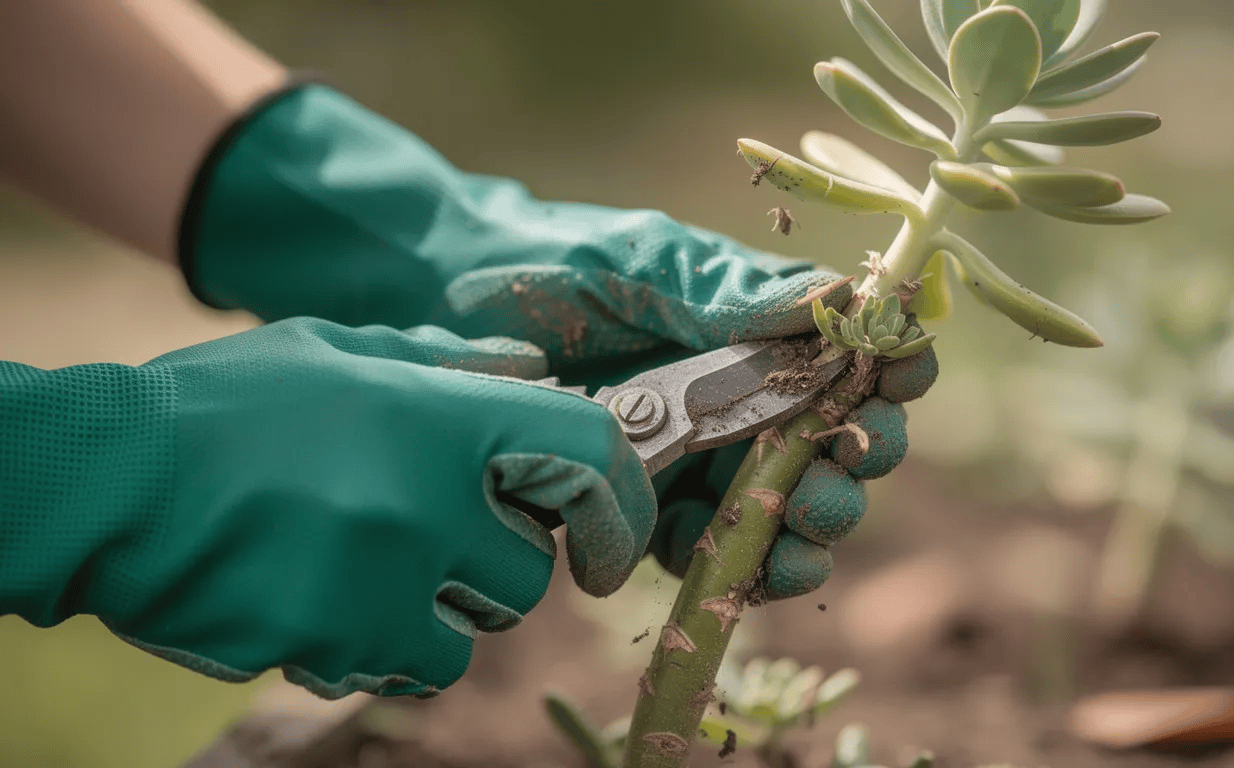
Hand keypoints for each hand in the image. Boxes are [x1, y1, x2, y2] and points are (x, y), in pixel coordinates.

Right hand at [0, 318, 655, 697]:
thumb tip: (532, 370)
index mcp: (442, 417)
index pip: (587, 457)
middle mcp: (427, 502)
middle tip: (438, 540)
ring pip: (470, 636)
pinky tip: (319, 602)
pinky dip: (375, 650)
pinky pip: (396, 668)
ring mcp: (381, 582)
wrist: (108, 482)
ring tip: (366, 571)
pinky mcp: (332, 644)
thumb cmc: (226, 406)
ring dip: (438, 616)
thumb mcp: (339, 352)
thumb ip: (446, 363)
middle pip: (529, 575)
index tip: (604, 535)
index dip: (617, 499)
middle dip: (495, 566)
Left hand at [182, 83, 937, 599]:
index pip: (853, 353)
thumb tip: (836, 302)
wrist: (440, 304)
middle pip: (834, 443)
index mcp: (756, 327)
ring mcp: (699, 455)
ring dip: (804, 534)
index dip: (890, 370)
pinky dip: (730, 566)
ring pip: (782, 509)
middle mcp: (741, 395)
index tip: (897, 384)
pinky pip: (708, 548)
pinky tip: (734, 571)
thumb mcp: (641, 263)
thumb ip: (727, 291)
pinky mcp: (650, 506)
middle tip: (833, 480)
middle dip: (852, 468)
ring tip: (796, 542)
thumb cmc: (549, 265)